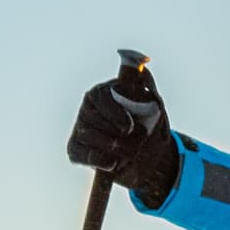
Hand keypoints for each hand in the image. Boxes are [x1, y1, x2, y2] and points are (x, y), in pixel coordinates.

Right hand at [65, 60, 179, 206]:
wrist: (150, 155)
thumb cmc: (149, 126)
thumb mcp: (154, 104)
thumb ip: (147, 85)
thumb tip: (142, 66)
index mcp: (104, 92)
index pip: (99, 96)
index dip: (113, 112)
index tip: (128, 126)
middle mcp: (87, 108)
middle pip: (93, 119)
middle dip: (118, 134)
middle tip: (138, 141)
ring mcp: (80, 129)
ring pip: (89, 136)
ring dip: (114, 148)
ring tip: (133, 152)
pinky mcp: (76, 149)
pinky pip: (80, 154)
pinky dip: (97, 159)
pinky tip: (112, 163)